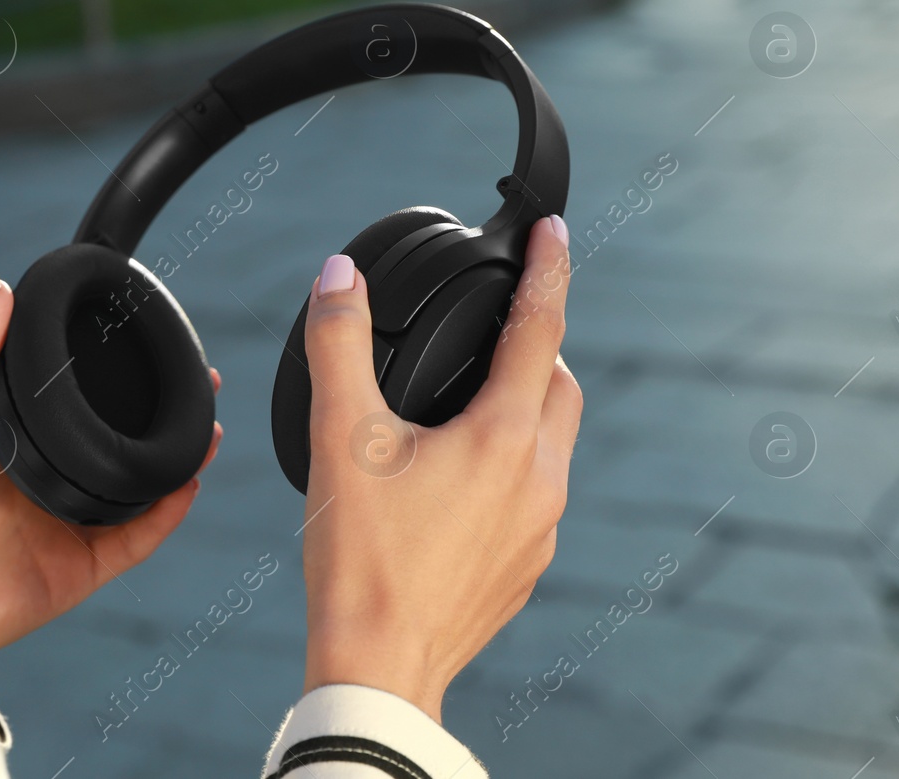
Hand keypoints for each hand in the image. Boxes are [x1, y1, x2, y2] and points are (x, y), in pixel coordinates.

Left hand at [0, 276, 222, 660]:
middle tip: (197, 386)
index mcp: (0, 448)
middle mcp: (33, 488)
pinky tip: (186, 482)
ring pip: (130, 494)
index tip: (143, 345)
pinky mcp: (69, 576)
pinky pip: (130, 543)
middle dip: (152, 419)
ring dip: (171, 464)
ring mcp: (55, 532)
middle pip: (109, 448)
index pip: (66, 408)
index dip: (106, 381)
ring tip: (206, 429)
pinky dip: (163, 517)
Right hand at [299, 216, 579, 721]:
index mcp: (504, 437)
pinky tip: (457, 481)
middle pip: (560, 387)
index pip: (541, 329)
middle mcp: (538, 481)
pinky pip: (533, 496)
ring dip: (525, 410)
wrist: (378, 664)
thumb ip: (339, 344)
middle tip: (500, 325)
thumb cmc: (361, 557)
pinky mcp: (523, 569)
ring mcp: (538, 531)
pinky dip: (509, 467)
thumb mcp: (340, 436)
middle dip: (539, 346)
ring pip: (550, 445)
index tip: (556, 233)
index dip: (549, 270)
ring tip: (471, 402)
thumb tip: (338, 277)